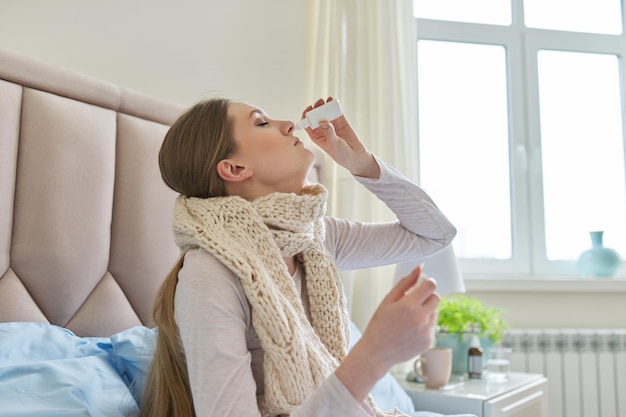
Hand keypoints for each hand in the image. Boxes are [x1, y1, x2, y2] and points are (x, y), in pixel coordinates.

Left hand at [302, 98, 379, 178]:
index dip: (306, 116)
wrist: (355, 155)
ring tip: (326, 101)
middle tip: (319, 103)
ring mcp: (331, 124)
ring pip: (325, 112)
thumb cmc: (341, 154)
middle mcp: (322, 129)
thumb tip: (323, 121)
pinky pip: (335, 111)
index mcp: (316, 136)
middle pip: (316, 115)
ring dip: (324, 105)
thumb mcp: (333, 144)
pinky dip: (333, 105)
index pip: (307, 124)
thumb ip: (328, 132)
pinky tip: (332, 100)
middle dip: (316, 108)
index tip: (309, 110)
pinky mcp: (340, 121)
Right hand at [335, 265, 438, 400]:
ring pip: (435, 313)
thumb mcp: (388, 300)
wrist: (377, 353)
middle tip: (413, 303)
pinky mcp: (428, 341)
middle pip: (436, 298)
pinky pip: (432, 327)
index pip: (430, 285)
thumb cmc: (379, 325)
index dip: (426, 283)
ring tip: (408, 320)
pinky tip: (409, 331)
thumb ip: (405, 283)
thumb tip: (419, 269)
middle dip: (427, 297)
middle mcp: (420, 318)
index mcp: (409, 305)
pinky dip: (424, 326)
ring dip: (426, 312)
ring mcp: (426, 331)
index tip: (421, 286)